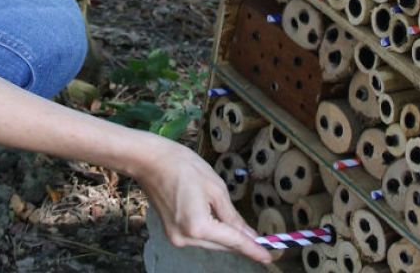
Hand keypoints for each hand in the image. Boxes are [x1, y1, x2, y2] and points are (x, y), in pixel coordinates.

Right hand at [133, 138, 271, 263]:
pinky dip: (212, 233)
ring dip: (226, 238)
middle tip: (262, 244)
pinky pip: (199, 238)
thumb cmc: (183, 167)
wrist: (150, 162)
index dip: (253, 250)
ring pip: (211, 243)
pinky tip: (222, 225)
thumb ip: (232, 217)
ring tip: (243, 232)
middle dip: (241, 243)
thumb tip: (248, 234)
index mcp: (199, 226)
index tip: (269, 258)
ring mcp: (176, 238)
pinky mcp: (172, 233)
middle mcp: (186, 238)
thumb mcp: (215, 188)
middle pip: (222, 246)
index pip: (233, 241)